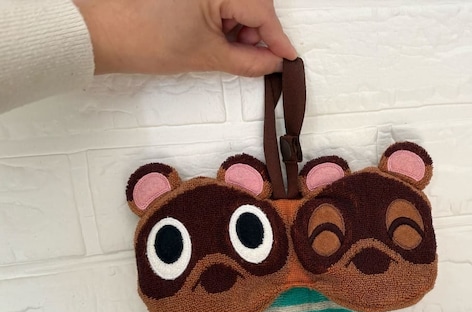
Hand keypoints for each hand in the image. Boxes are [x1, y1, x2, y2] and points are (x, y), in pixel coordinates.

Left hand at [73, 0, 296, 76]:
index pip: (262, 12)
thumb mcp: (207, 55)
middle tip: (256, 57)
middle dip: (258, 31)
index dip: (277, 39)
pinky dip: (224, 17)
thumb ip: (248, 61)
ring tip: (229, 49)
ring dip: (241, 25)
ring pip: (237, 0)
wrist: (102, 33)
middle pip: (253, 2)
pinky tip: (217, 36)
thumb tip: (272, 64)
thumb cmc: (146, 39)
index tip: (288, 58)